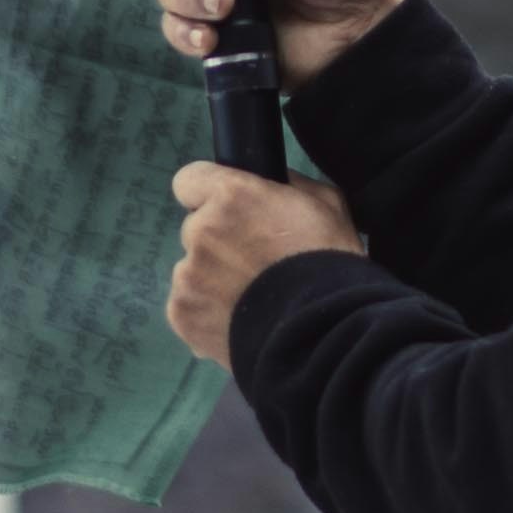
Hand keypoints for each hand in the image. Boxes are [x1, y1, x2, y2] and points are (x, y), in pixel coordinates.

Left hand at [165, 160, 361, 365]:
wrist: (324, 332)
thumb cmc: (331, 261)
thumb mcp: (326, 204)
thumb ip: (287, 186)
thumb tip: (269, 185)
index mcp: (230, 196)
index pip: (189, 180)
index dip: (208, 194)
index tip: (228, 211)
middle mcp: (200, 230)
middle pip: (195, 229)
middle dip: (217, 243)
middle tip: (254, 265)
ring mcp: (186, 275)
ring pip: (192, 270)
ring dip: (212, 280)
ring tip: (251, 302)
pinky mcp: (181, 314)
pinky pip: (189, 305)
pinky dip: (207, 313)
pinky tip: (238, 324)